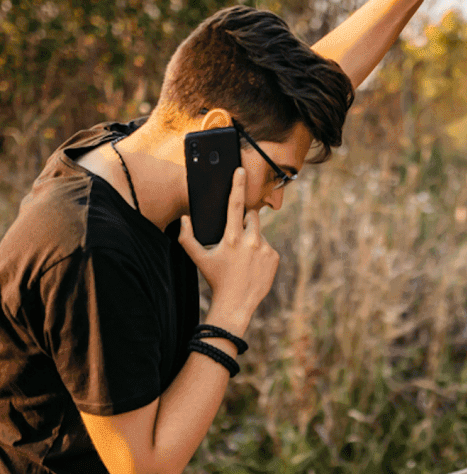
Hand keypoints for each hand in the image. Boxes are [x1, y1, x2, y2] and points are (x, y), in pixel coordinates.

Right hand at [178, 168, 279, 334]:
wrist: (236, 303)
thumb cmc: (216, 280)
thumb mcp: (198, 259)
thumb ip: (187, 238)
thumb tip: (184, 219)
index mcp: (231, 238)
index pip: (235, 205)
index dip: (237, 185)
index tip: (240, 170)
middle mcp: (251, 241)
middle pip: (252, 216)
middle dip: (245, 221)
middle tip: (236, 238)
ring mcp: (265, 249)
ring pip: (259, 232)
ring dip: (252, 238)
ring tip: (243, 258)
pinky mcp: (275, 257)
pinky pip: (268, 246)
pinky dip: (261, 251)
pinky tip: (253, 264)